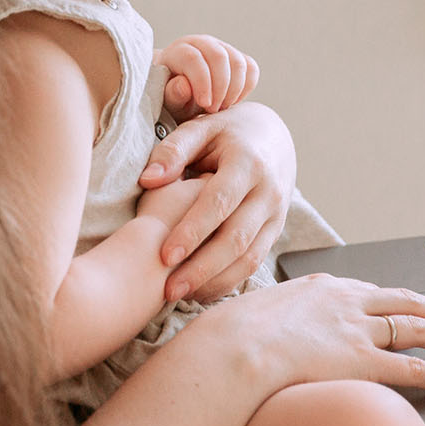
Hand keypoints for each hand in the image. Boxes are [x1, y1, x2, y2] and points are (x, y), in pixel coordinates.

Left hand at [137, 102, 294, 302]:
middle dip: (202, 268)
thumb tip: (148, 179)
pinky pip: (254, 262)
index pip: (219, 203)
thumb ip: (173, 150)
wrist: (274, 136)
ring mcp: (276, 214)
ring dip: (215, 281)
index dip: (192, 231)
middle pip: (236, 238)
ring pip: (249, 257)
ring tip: (181, 296)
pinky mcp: (276, 231)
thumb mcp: (201, 128)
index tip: (164, 255)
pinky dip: (228, 280)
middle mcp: (269, 191)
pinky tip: (200, 291)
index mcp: (248, 163)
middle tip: (169, 289)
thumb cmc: (226, 133)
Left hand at [159, 35, 259, 120]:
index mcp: (179, 50)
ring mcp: (222, 48)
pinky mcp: (238, 57)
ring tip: (220, 108)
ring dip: (234, 90)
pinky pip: (251, 69)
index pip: (194, 59)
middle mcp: (202, 43)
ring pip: (238, 63)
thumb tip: (183, 86)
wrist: (183, 95)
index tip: (205, 106)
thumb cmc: (173, 98)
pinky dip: (245, 88)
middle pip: (219, 57)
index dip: (202, 83)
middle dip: (220, 88)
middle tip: (213, 110)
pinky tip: (231, 101)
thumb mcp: (169, 101)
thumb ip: (173, 94)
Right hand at [188, 273, 424, 393]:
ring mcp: (358, 329)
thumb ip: (276, 318)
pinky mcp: (365, 360)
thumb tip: (267, 330)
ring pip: (416, 329)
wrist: (236, 346)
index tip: (404, 303)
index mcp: (320, 286)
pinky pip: (415, 368)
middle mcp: (346, 301)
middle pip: (401, 301)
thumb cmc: (234, 335)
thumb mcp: (257, 313)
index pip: (368, 290)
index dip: (392, 299)